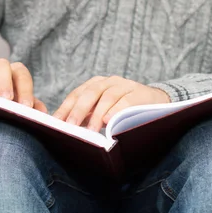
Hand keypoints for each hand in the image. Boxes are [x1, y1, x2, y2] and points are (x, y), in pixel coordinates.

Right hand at [0, 58, 47, 112]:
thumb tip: (42, 112)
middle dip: (4, 82)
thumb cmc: (8, 110)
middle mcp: (0, 67)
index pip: (22, 75)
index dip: (25, 90)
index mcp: (16, 73)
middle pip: (2, 65)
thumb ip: (33, 109)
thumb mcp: (20, 109)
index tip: (25, 106)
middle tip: (5, 100)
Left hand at [53, 76, 170, 131]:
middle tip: (70, 127)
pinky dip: (116, 111)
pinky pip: (125, 101)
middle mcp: (108, 82)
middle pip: (89, 93)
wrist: (155, 102)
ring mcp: (124, 85)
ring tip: (90, 131)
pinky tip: (109, 121)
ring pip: (107, 97)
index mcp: (95, 84)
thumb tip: (66, 130)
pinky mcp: (138, 93)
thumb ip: (87, 116)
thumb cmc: (123, 109)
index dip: (65, 108)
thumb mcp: (103, 110)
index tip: (56, 123)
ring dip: (97, 115)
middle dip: (78, 111)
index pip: (76, 95)